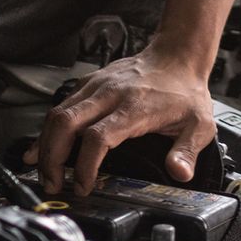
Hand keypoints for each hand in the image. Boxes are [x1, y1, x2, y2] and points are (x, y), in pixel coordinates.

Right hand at [26, 48, 214, 195]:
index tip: (84, 186)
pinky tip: (41, 148)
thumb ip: (187, 151)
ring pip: (57, 113)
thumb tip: (179, 173)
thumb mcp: (198, 124)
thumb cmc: (184, 91)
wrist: (177, 55)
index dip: (86, 166)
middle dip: (52, 158)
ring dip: (45, 146)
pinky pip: (61, 106)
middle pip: (66, 123)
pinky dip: (48, 130)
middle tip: (52, 184)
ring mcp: (96, 85)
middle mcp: (110, 93)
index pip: (99, 137)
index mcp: (134, 106)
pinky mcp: (89, 83)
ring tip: (46, 173)